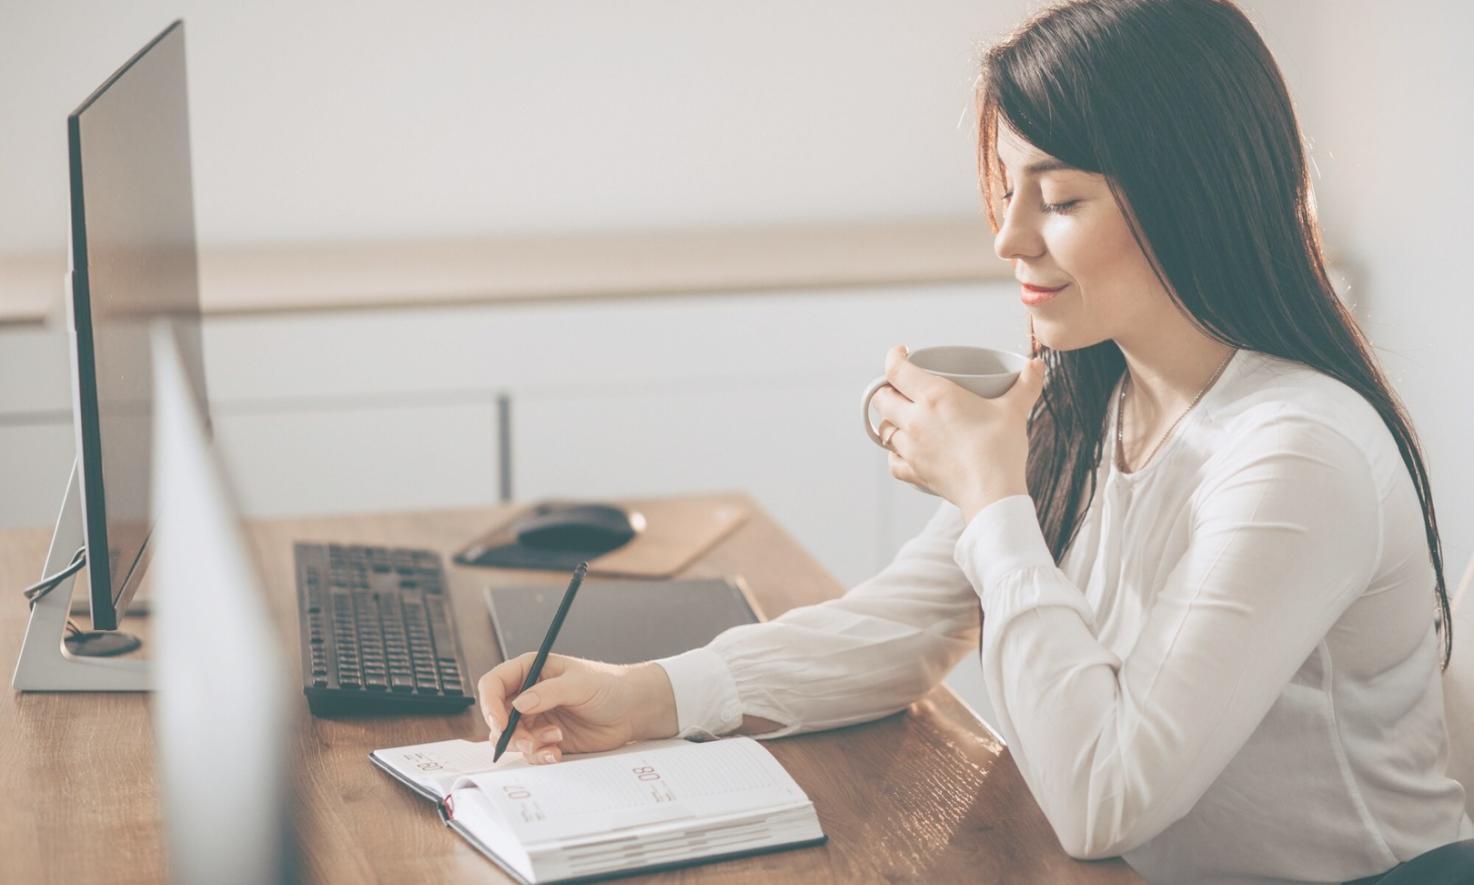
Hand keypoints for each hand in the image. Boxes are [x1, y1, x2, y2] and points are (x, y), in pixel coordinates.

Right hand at [478, 653, 677, 763]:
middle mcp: (529, 694)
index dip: (490, 704)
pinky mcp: (547, 739)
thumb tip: (518, 704)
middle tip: (530, 740)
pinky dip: (540, 755)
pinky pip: (531, 752)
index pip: (494, 684)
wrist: (634, 710)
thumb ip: (548, 693)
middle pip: (498, 716)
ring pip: (511, 738)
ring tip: (554, 740)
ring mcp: (537, 718)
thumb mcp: (579, 684)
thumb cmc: (610, 685)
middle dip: (509, 733)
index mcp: (531, 670)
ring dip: (527, 745)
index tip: (502, 722)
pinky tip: (557, 753)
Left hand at [870, 345, 1044, 520]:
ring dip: (890, 421)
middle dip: (886, 390)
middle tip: (901, 388)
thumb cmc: (1000, 449)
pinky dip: (895, 455)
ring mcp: (910, 448)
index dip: (893, 357)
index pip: (896, 370)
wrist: (993, 492)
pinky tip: (905, 452)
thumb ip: (1026, 385)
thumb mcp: (1014, 410)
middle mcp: (915, 420)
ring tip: (905, 419)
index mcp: (934, 397)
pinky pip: (893, 462)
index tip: (901, 353)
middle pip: (881, 399)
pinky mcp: (914, 472)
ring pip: (883, 430)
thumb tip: (1037, 365)